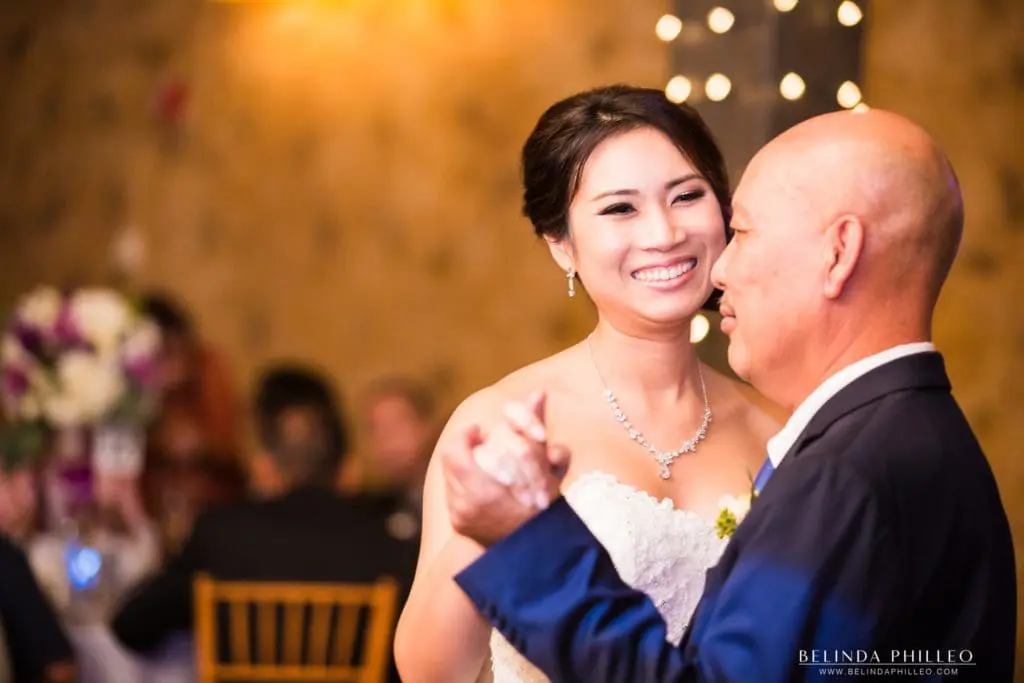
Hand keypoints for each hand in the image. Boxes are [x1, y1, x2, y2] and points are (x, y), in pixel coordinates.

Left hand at [443, 402, 568, 545]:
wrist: (540, 551)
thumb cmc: (545, 507)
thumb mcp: (543, 466)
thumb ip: (535, 429)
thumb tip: (537, 393)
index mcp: (480, 489)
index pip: (453, 451)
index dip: (464, 436)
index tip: (480, 432)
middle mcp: (464, 505)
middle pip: (450, 464)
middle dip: (464, 450)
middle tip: (482, 445)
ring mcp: (461, 518)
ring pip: (451, 481)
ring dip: (465, 469)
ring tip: (485, 466)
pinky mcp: (461, 527)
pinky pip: (455, 498)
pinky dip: (466, 487)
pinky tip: (485, 487)